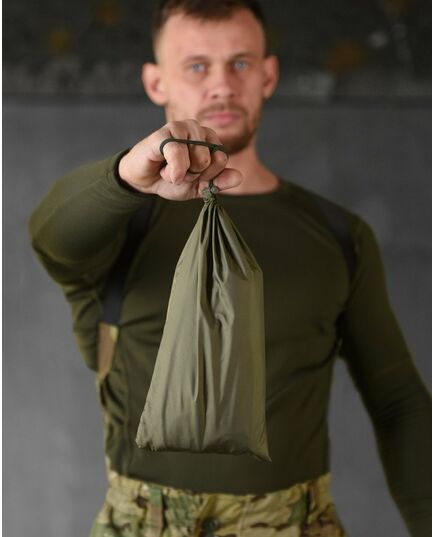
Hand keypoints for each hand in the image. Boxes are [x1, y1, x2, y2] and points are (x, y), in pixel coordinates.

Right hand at [118, 119, 242, 200]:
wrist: (144, 181)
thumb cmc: (172, 178)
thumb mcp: (199, 186)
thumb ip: (219, 182)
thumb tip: (239, 177)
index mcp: (209, 140)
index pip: (222, 159)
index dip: (208, 175)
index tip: (193, 176)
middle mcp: (197, 130)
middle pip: (210, 160)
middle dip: (193, 175)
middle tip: (178, 172)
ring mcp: (181, 128)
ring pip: (198, 159)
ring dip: (182, 174)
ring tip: (170, 170)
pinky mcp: (163, 133)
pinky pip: (178, 153)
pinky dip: (173, 170)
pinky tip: (165, 171)